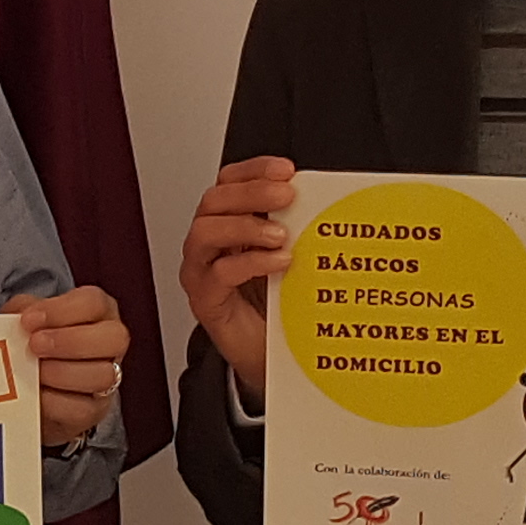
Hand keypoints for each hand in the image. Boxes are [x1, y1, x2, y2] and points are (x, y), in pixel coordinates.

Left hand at [1, 283, 129, 446]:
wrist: (24, 390)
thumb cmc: (30, 345)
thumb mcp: (23, 320)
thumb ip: (20, 312)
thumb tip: (14, 320)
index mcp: (96, 311)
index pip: (93, 302)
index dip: (62, 310)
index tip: (29, 320)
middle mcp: (110, 342)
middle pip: (113, 337)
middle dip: (70, 341)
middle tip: (34, 345)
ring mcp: (108, 377)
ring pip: (104, 375)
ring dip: (63, 373)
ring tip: (33, 372)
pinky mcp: (94, 410)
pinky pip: (84, 409)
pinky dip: (56, 402)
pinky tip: (36, 395)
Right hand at [175, 155, 300, 391]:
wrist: (269, 355)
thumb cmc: (277, 306)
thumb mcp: (289, 255)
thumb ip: (296, 228)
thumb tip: (323, 199)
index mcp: (228, 224)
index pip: (229, 182)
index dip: (254, 170)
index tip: (285, 169)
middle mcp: (209, 244)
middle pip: (214, 200)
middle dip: (251, 192)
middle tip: (286, 195)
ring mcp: (202, 271)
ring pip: (206, 232)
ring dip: (245, 226)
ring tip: (280, 234)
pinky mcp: (205, 300)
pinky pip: (218, 273)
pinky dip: (250, 262)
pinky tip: (278, 262)